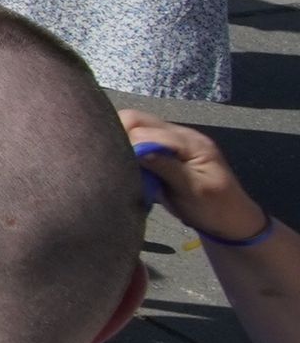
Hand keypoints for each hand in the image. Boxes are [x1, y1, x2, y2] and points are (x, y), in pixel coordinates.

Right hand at [125, 112, 268, 243]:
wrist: (232, 221)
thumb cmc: (215, 208)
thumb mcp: (193, 190)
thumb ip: (166, 167)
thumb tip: (137, 150)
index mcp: (190, 142)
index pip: (146, 130)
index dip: (126, 143)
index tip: (113, 164)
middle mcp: (180, 135)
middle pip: (137, 120)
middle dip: (119, 136)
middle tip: (110, 161)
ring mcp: (174, 142)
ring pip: (136, 128)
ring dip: (123, 143)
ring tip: (116, 164)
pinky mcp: (168, 152)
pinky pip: (141, 141)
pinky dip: (129, 150)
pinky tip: (126, 165)